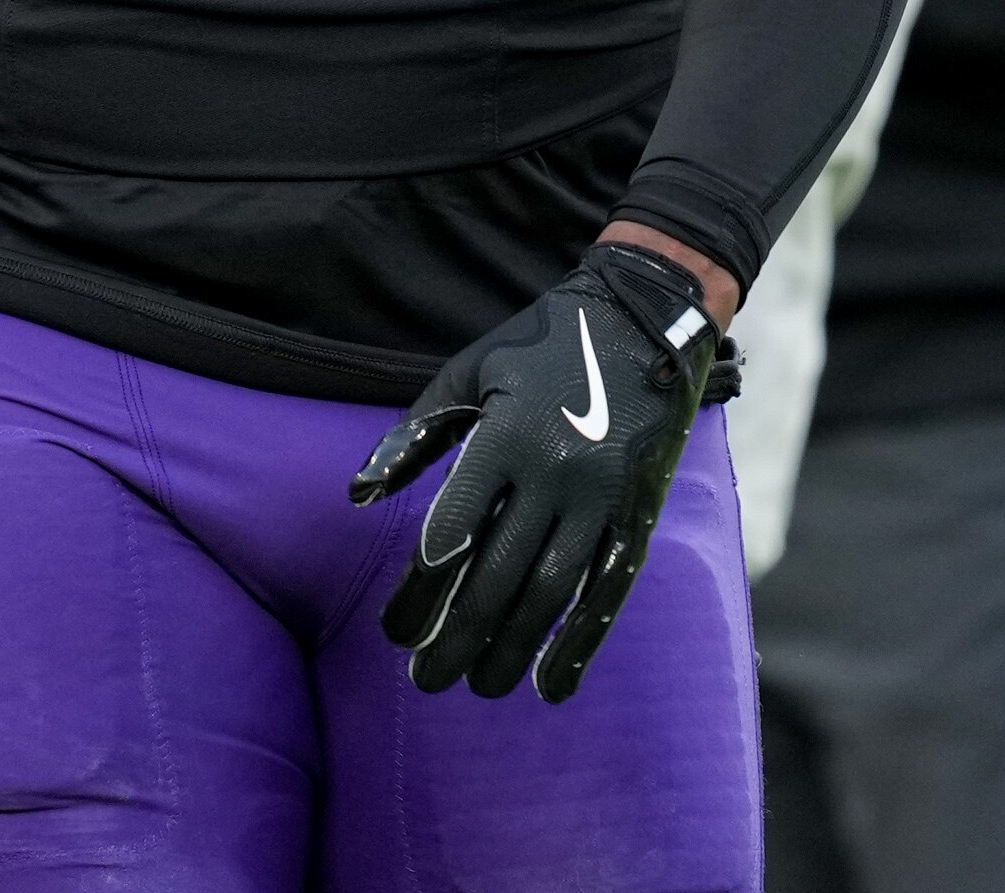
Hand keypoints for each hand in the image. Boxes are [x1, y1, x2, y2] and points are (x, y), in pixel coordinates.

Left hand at [349, 243, 723, 702]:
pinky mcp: (640, 511)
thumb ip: (412, 437)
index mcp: (506, 436)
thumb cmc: (541, 345)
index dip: (419, 593)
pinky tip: (554, 683)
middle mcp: (556, 472)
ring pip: (552, 594)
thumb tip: (358, 497)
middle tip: (426, 680)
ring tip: (479, 686)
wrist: (646, 317)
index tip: (394, 633)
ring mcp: (603, 496)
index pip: (451, 534)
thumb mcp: (468, 372)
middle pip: (497, 578)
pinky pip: (609, 590)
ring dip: (512, 651)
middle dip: (457, 638)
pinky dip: (582, 643)